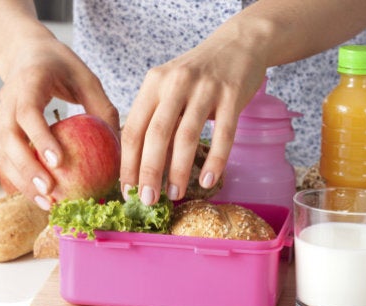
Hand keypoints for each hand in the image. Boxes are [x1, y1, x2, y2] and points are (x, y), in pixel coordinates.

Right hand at [0, 37, 118, 209]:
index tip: (57, 162)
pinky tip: (39, 198)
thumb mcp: (86, 78)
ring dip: (22, 181)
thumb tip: (120, 144)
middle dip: (28, 169)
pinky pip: (6, 160)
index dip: (40, 138)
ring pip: (4, 154)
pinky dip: (19, 180)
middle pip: (10, 139)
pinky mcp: (3, 132)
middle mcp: (8, 101)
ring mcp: (1, 118)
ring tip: (47, 203)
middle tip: (50, 191)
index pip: (28, 112)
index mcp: (28, 82)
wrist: (26, 55)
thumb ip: (102, 107)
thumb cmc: (61, 66)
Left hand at [120, 32, 266, 204]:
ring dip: (178, 171)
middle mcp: (176, 84)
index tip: (127, 190)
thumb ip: (155, 117)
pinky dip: (215, 161)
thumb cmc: (198, 74)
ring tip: (174, 194)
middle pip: (156, 134)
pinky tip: (207, 181)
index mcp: (153, 83)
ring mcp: (205, 89)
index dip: (128, 163)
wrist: (238, 44)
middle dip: (149, 172)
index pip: (133, 128)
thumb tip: (139, 165)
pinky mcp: (232, 95)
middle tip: (147, 200)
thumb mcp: (168, 86)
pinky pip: (223, 134)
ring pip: (187, 136)